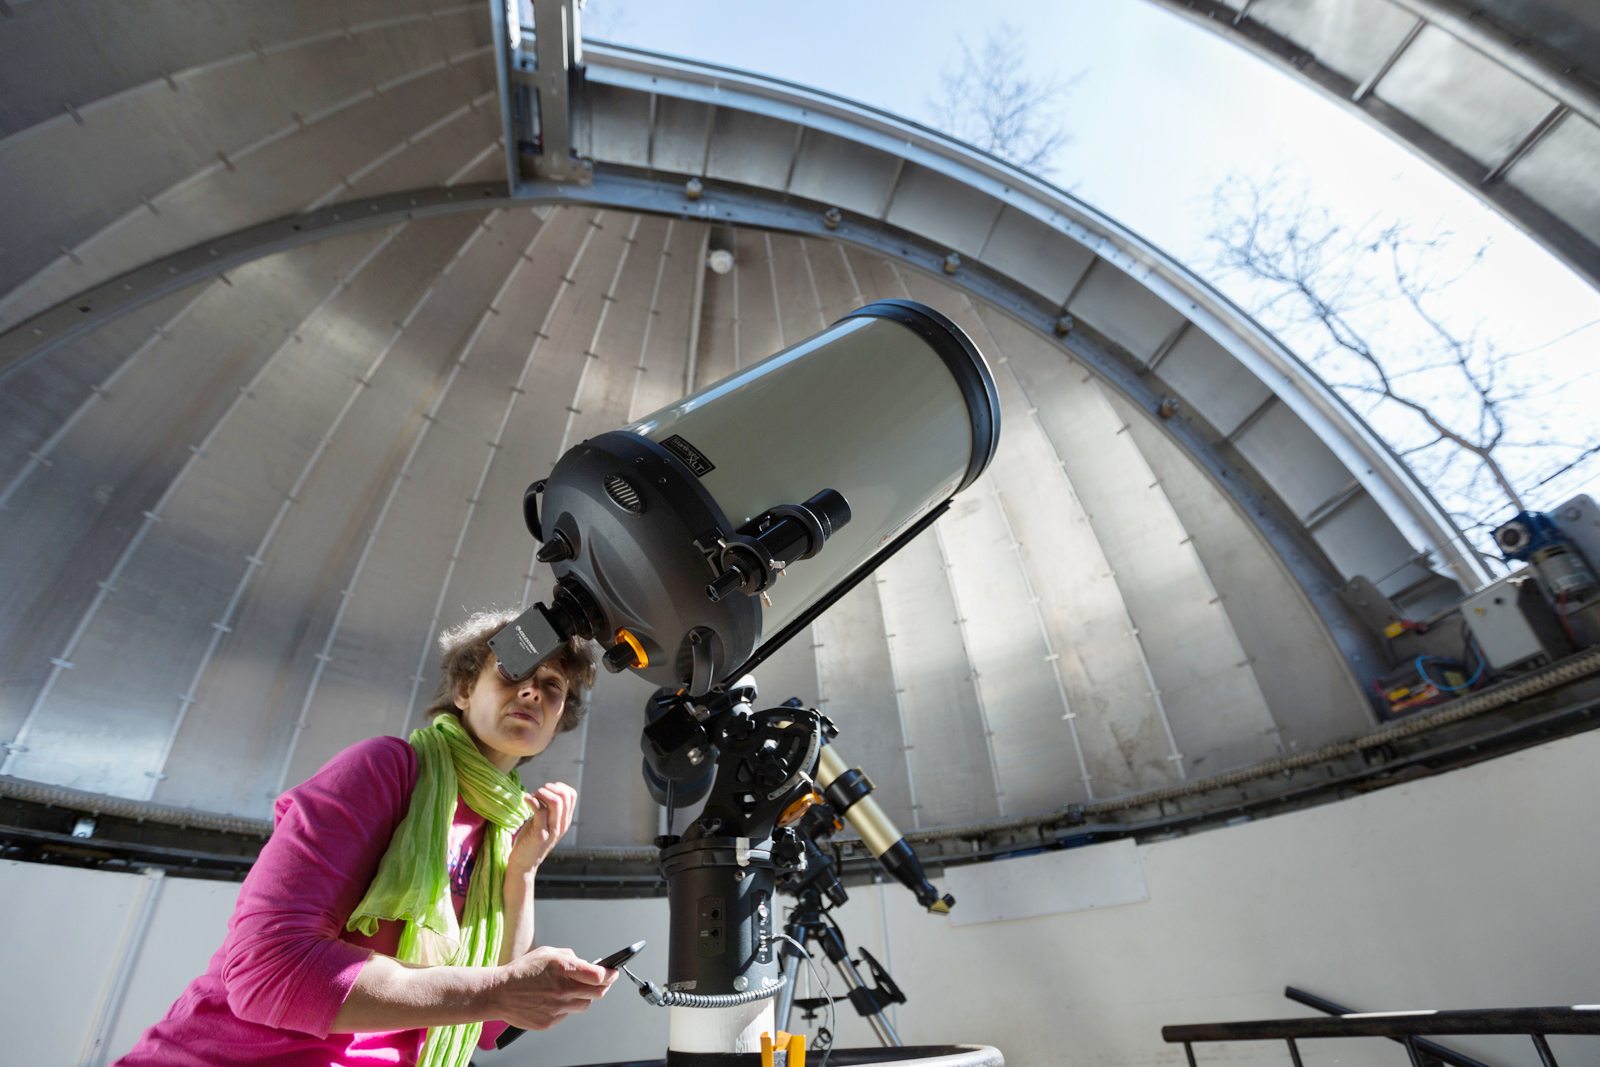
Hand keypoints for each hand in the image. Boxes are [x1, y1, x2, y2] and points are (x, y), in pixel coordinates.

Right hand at [492, 945, 614, 1029]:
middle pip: (597, 992)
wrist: (498, 993)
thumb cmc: (521, 971)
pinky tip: (553, 1000)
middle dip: (604, 986)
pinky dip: (565, 1007)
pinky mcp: (549, 1022)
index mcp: (563, 969)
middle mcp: (562, 990)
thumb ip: (570, 957)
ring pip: (584, 1005)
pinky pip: (567, 1014)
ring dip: (584, 997)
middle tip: (604, 982)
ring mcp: (556, 1008)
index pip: (599, 975)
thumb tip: (586, 964)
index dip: (610, 974)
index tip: (613, 973)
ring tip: (571, 990)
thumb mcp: (546, 953)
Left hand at [507, 783, 575, 873]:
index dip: (559, 786)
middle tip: (537, 792)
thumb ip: (547, 810)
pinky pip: (540, 811)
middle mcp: (561, 824)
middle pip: (565, 796)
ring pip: (556, 802)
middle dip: (550, 788)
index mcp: (564, 820)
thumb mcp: (543, 823)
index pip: (572, 795)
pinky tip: (526, 799)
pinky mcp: (540, 834)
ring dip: (542, 793)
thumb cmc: (530, 841)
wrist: (523, 863)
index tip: (546, 790)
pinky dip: (532, 800)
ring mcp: (552, 829)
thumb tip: (544, 791)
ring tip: (532, 796)